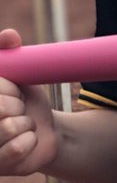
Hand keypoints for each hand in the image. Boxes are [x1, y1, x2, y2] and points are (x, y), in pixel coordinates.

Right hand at [0, 28, 58, 175]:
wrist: (45, 131)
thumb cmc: (23, 99)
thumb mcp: (16, 71)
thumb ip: (6, 51)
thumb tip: (10, 35)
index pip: (0, 87)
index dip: (8, 88)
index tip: (14, 91)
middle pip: (1, 107)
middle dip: (17, 104)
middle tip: (17, 110)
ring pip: (9, 126)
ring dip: (26, 123)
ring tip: (21, 126)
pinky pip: (18, 147)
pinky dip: (30, 141)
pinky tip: (25, 143)